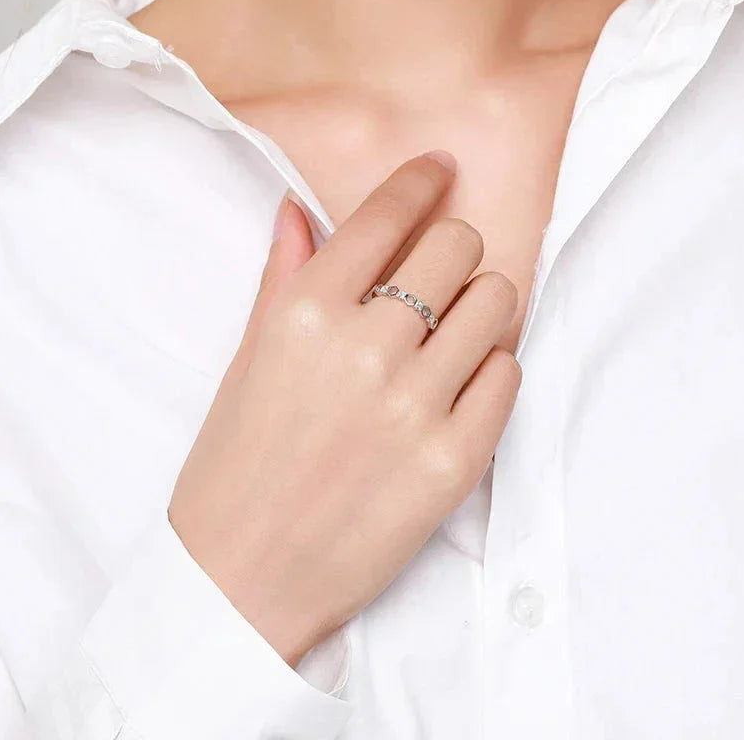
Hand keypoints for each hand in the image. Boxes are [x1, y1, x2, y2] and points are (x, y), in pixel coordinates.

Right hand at [168, 151, 521, 665]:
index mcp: (305, 314)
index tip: (440, 167)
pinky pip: (510, 374)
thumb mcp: (246, 361)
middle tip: (437, 273)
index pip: (385, 215)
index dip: (419, 179)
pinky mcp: (455, 462)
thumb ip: (281, 277)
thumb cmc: (233, 466)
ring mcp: (416, 407)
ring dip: (479, 304)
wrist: (244, 576)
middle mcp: (366, 350)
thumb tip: (298, 208)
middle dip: (451, 246)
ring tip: (451, 333)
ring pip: (497, 301)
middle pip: (457, 246)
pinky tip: (458, 386)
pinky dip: (492, 368)